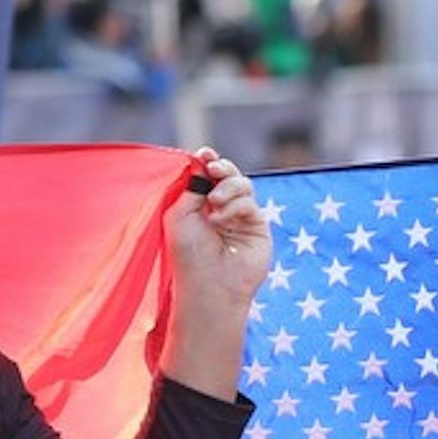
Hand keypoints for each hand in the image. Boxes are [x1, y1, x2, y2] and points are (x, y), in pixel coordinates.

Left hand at [166, 148, 272, 308]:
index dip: (208, 162)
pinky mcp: (257, 226)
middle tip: (212, 168)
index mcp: (200, 206)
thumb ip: (192, 186)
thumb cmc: (188, 254)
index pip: (208, 176)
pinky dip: (234, 205)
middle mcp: (221, 210)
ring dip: (227, 186)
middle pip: (228, 175)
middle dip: (221, 167)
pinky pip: (250, 202)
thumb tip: (203, 161)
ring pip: (243, 184)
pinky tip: (219, 219)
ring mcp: (241, 218)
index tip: (204, 154)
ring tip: (213, 202)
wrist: (208, 284)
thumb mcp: (180, 214)